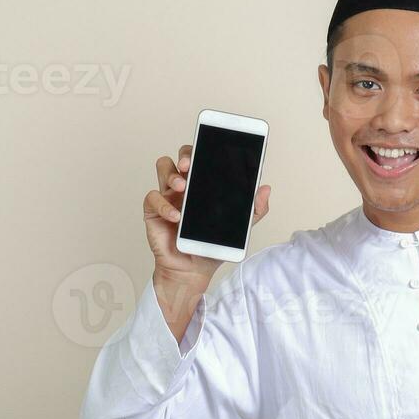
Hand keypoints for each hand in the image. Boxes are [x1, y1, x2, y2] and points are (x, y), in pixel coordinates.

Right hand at [145, 143, 270, 336]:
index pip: (201, 158)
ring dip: (171, 174)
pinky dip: (163, 205)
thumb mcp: (239, 228)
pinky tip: (176, 216)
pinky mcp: (154, 211)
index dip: (203, 149)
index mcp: (203, 185)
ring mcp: (168, 196)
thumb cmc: (212, 246)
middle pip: (180, 157)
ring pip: (163, 168)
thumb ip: (254, 210)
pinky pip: (152, 198)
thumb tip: (265, 188)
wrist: (193, 271)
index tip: (211, 147)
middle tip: (189, 165)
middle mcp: (184, 186)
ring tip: (182, 187)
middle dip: (184, 155)